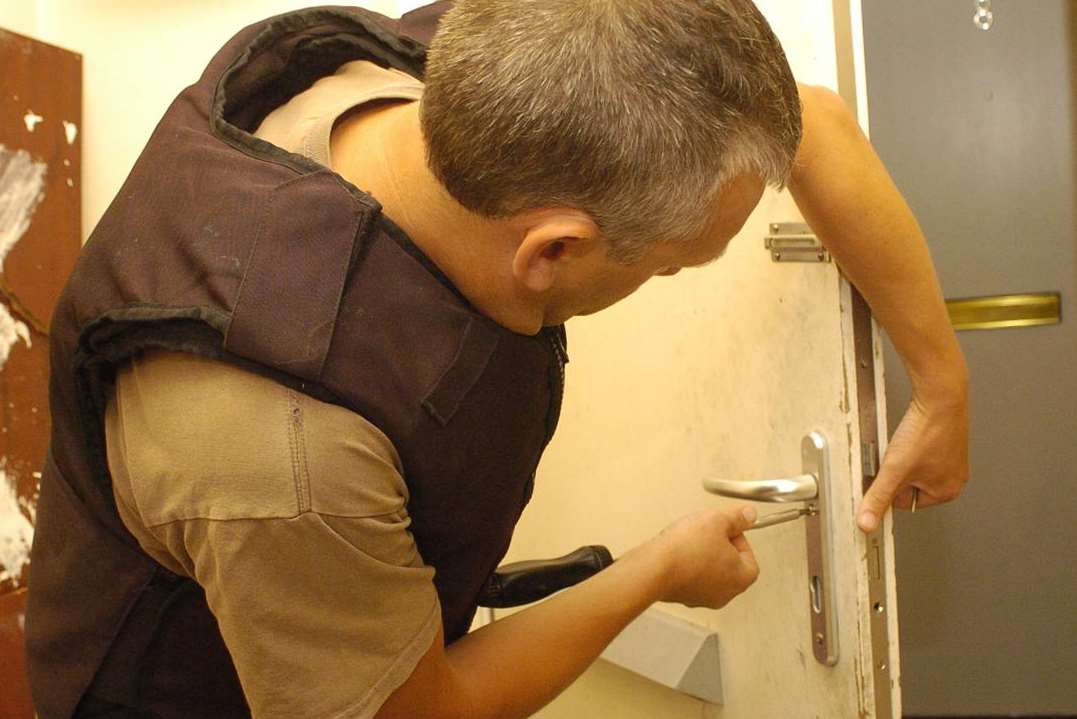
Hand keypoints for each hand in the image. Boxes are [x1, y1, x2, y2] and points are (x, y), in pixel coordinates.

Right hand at [651, 506, 759, 608]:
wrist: (655, 568)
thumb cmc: (687, 549)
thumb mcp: (716, 521)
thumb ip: (737, 517)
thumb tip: (749, 515)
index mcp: (742, 577)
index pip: (749, 554)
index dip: (736, 536)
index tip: (724, 527)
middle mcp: (726, 593)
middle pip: (730, 564)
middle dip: (719, 546)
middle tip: (706, 532)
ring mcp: (703, 598)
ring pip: (710, 571)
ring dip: (702, 556)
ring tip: (689, 541)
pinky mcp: (683, 597)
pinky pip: (691, 577)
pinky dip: (687, 565)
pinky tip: (677, 552)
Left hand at [857, 390, 969, 531]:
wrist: (941, 397)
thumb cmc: (927, 431)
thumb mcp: (894, 470)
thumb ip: (878, 498)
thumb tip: (867, 522)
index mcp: (945, 493)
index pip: (902, 501)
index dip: (889, 485)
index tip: (888, 471)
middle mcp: (953, 478)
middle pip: (907, 484)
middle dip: (897, 470)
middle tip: (899, 453)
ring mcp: (952, 459)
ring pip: (912, 466)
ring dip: (903, 456)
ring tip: (906, 442)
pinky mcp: (946, 442)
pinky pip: (920, 449)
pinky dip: (911, 443)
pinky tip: (910, 434)